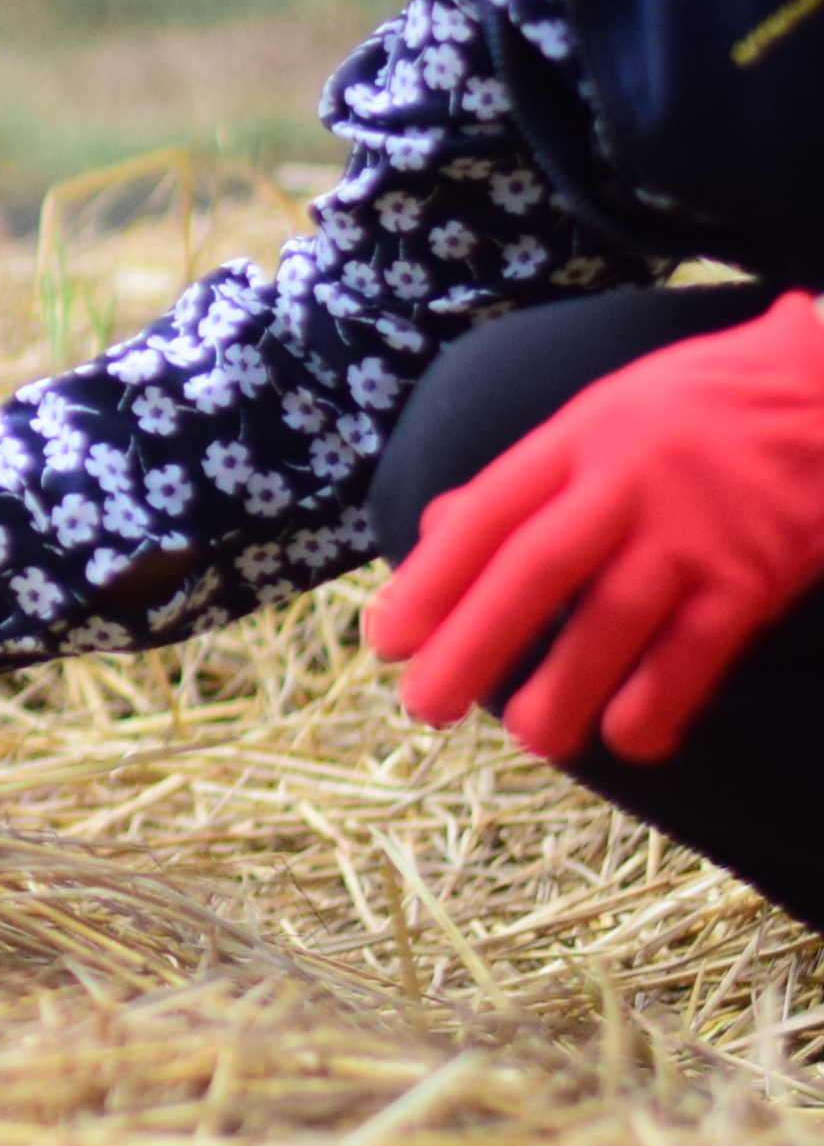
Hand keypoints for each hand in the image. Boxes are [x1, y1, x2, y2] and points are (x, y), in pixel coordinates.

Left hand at [366, 293, 823, 763]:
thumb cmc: (704, 406)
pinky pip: (702, 645)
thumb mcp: (603, 412)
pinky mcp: (758, 570)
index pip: (487, 514)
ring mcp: (694, 528)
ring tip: (530, 740)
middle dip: (473, 643)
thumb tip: (436, 528)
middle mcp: (627, 481)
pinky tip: (632, 738)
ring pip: (615, 615)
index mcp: (578, 437)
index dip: (431, 582)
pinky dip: (663, 696)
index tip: (387, 642)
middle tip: (426, 706)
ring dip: (566, 686)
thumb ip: (527, 475)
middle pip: (535, 569)